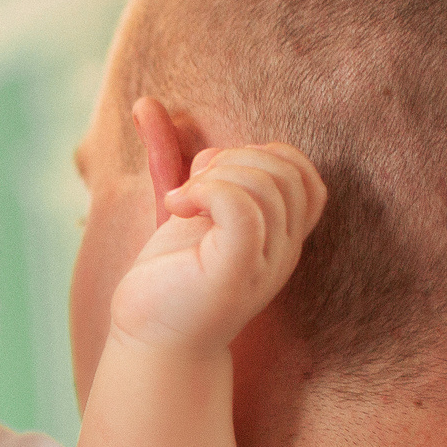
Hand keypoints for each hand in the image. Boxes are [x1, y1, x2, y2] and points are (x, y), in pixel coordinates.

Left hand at [108, 102, 326, 354]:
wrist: (150, 343)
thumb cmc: (166, 282)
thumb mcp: (175, 207)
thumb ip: (169, 158)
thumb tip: (144, 103)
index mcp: (278, 234)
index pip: (303, 173)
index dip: (261, 155)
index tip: (208, 173)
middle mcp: (281, 250)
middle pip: (287, 170)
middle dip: (235, 159)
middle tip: (191, 188)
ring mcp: (264, 264)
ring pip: (266, 184)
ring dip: (216, 175)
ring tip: (181, 202)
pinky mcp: (236, 274)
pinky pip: (243, 209)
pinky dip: (206, 191)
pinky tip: (176, 207)